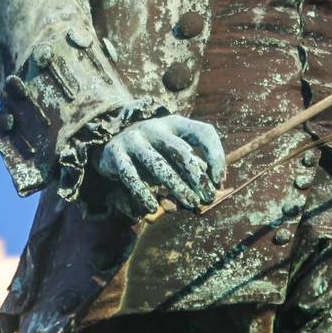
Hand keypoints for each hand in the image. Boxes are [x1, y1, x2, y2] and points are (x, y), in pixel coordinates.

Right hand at [94, 115, 225, 217]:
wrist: (112, 144)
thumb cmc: (154, 152)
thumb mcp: (174, 153)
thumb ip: (193, 167)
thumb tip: (216, 187)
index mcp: (175, 124)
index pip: (203, 132)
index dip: (215, 155)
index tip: (219, 179)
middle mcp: (155, 127)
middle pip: (181, 151)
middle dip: (197, 176)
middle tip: (206, 197)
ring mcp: (134, 138)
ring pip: (158, 164)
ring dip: (176, 186)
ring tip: (189, 203)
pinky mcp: (116, 152)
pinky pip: (131, 176)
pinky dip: (143, 193)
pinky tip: (152, 208)